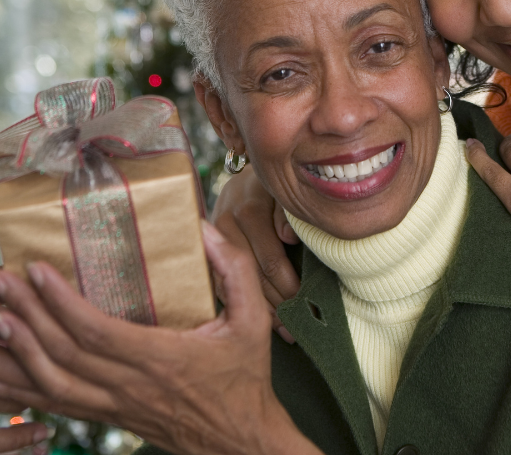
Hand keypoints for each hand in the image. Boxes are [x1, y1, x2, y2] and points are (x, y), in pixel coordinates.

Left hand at [0, 223, 320, 454]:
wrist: (241, 442)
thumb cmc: (246, 378)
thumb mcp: (254, 320)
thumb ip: (234, 271)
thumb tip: (205, 228)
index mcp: (161, 359)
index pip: (96, 331)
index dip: (60, 302)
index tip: (35, 270)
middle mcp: (130, 386)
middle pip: (62, 353)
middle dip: (24, 315)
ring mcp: (116, 407)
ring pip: (50, 384)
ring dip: (14, 351)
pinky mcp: (110, 418)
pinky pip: (56, 405)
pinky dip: (19, 389)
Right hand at [212, 166, 299, 340]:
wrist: (244, 181)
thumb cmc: (272, 190)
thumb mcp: (284, 193)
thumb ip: (287, 213)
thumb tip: (287, 237)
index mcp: (249, 210)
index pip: (271, 259)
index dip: (289, 285)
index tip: (305, 305)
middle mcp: (226, 225)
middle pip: (253, 276)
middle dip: (277, 303)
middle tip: (296, 327)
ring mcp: (212, 240)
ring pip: (236, 284)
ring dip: (261, 309)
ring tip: (283, 330)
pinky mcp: (205, 252)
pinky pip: (221, 284)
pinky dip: (243, 302)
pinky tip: (260, 319)